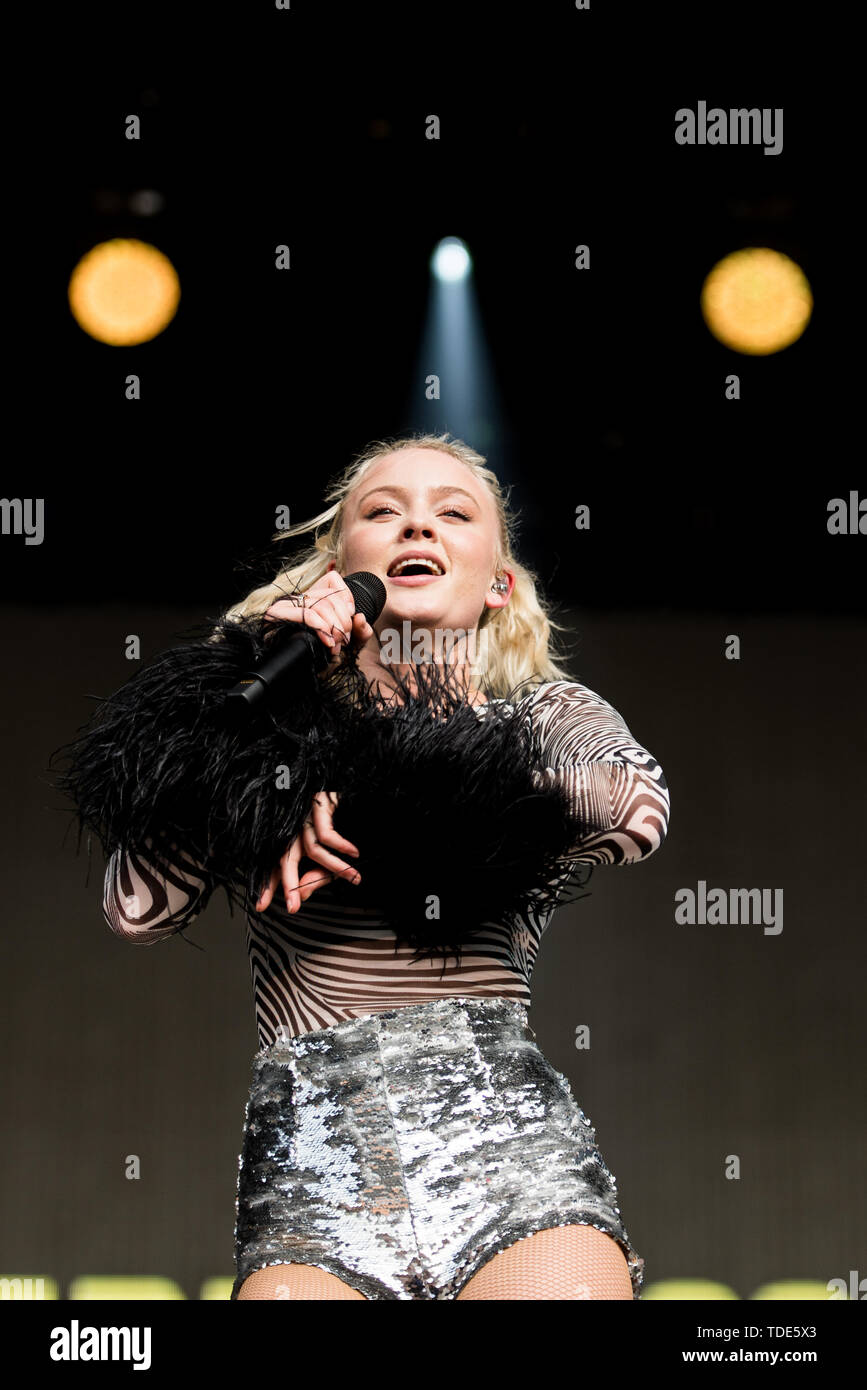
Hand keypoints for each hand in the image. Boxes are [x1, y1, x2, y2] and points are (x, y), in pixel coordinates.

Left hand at [255, 791, 360, 914]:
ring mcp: (305, 814)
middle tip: (293, 906)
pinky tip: (354, 853)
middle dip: (289, 884)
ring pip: (311, 849)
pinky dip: (341, 847)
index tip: (260, 906)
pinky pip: (327, 834)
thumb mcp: (330, 855)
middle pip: (285, 858)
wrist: (354, 790)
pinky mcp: (320, 804)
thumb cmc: (342, 822)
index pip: (274, 864)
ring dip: (334, 867)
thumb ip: (317, 875)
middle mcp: (294, 827)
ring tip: (354, 877)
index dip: (267, 885)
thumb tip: (302, 895)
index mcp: (291, 838)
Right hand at [264, 571, 375, 669]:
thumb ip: (359, 630)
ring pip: (321, 606)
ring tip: (335, 645)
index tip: (349, 628)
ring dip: (334, 628)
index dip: (347, 606)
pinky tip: (328, 642)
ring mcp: (286, 603)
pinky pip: (308, 614)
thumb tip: (360, 617)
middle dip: (343, 622)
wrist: (288, 672)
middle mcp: (297, 596)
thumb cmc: (317, 654)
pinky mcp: (277, 614)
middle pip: (331, 598)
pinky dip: (322, 628)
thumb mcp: (345, 641)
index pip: (334, 585)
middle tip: (343, 641)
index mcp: (310, 596)